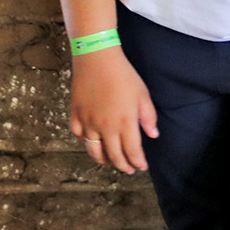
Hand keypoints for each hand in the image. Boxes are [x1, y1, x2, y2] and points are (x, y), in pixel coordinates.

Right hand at [69, 48, 156, 173]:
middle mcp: (105, 128)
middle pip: (114, 156)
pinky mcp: (76, 116)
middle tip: (129, 169)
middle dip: (123, 165)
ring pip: (94, 151)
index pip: (132, 151)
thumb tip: (153, 135)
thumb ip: (148, 117)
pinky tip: (93, 142)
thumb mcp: (143, 95)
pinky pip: (80, 136)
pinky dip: (87, 142)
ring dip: (104, 160)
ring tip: (111, 162)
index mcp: (125, 123)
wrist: (97, 59)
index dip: (138, 162)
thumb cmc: (124, 76)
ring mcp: (88, 123)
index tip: (142, 166)